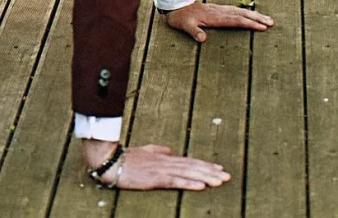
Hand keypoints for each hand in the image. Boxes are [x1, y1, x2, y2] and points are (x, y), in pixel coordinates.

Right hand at [83, 140, 230, 189]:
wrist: (110, 159)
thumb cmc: (125, 157)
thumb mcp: (144, 152)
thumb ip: (158, 151)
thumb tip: (170, 150)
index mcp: (165, 158)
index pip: (190, 162)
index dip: (205, 165)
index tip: (219, 168)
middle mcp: (167, 163)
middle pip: (194, 167)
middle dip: (211, 172)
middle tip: (228, 177)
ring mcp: (162, 170)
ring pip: (189, 174)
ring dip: (206, 178)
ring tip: (220, 181)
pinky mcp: (155, 178)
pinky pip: (175, 182)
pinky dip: (189, 184)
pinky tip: (201, 187)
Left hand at [166, 1, 273, 41]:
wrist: (177, 3)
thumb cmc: (181, 17)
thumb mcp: (184, 26)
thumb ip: (193, 32)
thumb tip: (202, 39)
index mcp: (216, 17)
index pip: (236, 21)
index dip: (249, 24)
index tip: (262, 27)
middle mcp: (221, 12)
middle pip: (243, 15)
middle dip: (258, 19)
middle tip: (271, 23)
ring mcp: (220, 10)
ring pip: (241, 12)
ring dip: (255, 15)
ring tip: (267, 19)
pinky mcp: (219, 10)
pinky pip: (237, 11)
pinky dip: (246, 13)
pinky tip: (250, 15)